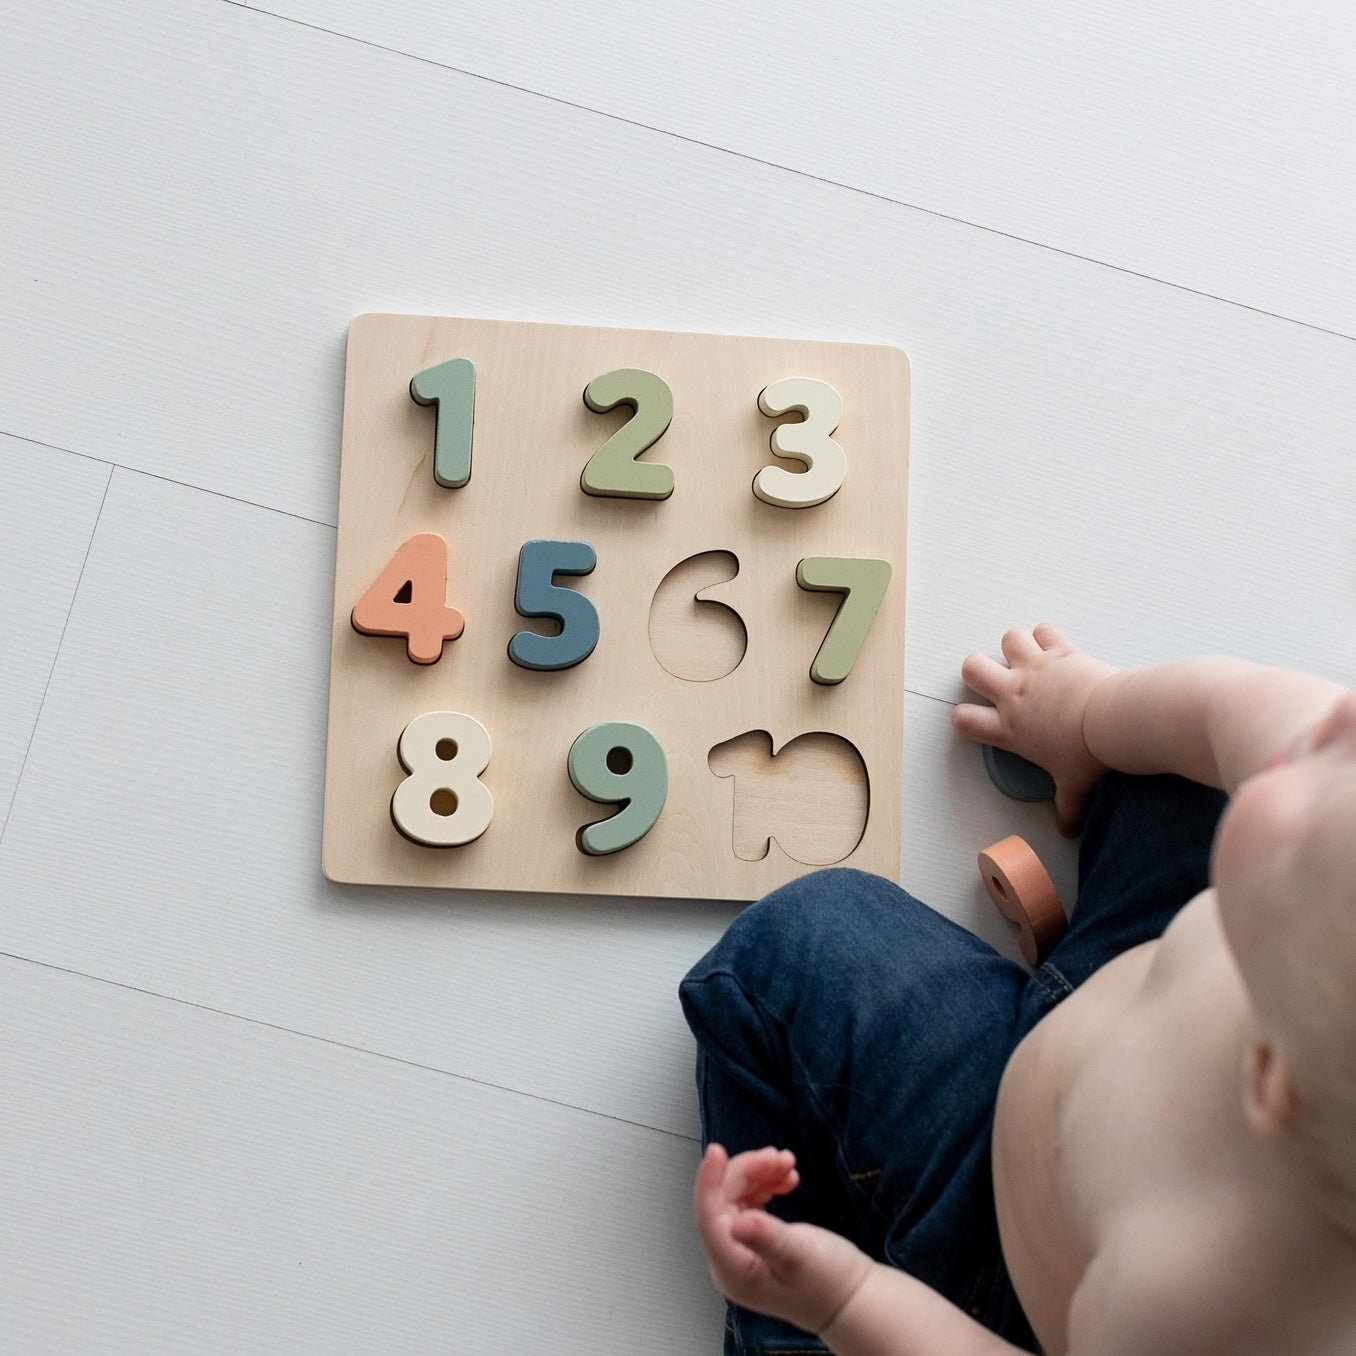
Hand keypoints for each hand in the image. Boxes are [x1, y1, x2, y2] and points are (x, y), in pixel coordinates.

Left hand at [693, 1144, 871, 1334]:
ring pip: (736, 1194)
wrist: (850, 1296)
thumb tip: (736, 1224)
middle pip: (724, 1200)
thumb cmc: (828, 1284)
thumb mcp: (801, 1258)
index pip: (709, 1219)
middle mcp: (730, 1259)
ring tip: (787, 1164)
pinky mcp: (753, 1236)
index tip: (716, 1151)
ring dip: (760, 1173)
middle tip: (780, 1158)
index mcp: (733, 1270)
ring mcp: (741, 1247)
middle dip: (750, 1171)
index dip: (710, 1182)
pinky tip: (785, 1179)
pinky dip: (766, 1182)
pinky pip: (749, 1199)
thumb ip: (769, 1239)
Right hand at [953, 623, 1116, 835]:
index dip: (963, 718)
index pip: (964, 720)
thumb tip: (1068, 829)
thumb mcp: (1074, 785)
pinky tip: (1055, 645)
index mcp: (1009, 728)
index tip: (976, 720)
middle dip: (978, 670)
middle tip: (996, 679)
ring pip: (1006, 640)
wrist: (1112, 721)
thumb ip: (1067, 806)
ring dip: (1014, 647)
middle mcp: (1014, 694)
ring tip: (1028, 658)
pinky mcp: (1059, 650)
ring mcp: (1035, 668)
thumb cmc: (1088, 754)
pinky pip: (1043, 630)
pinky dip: (1047, 635)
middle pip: (972, 668)